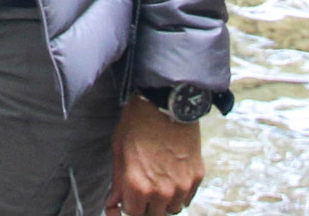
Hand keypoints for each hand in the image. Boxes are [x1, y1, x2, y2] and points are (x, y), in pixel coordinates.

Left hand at [105, 95, 204, 215]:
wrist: (166, 104)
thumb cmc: (137, 123)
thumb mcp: (119, 150)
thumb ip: (117, 182)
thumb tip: (112, 204)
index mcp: (138, 186)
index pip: (134, 214)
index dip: (129, 206)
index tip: (128, 198)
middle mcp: (162, 192)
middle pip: (155, 215)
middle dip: (146, 206)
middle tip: (143, 189)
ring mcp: (182, 186)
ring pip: (173, 208)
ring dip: (164, 201)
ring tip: (158, 180)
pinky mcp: (197, 176)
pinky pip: (188, 197)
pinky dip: (180, 192)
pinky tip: (172, 175)